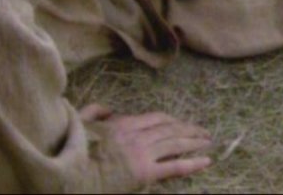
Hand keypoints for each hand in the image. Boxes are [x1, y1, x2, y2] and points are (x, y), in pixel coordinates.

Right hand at [80, 103, 212, 184]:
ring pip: (175, 143)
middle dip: (188, 129)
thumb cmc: (75, 150)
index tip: (181, 122)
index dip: (171, 120)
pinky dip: (192, 162)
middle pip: (169, 129)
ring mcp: (143, 153)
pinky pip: (174, 166)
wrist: (74, 173)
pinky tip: (206, 160)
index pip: (155, 118)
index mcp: (123, 123)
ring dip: (194, 141)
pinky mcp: (145, 172)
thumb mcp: (81, 122)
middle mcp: (137, 135)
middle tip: (203, 131)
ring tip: (208, 141)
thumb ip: (95, 111)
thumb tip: (109, 109)